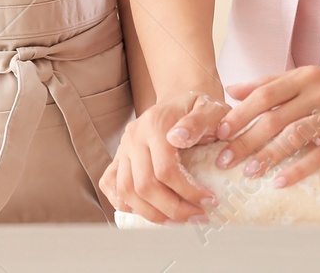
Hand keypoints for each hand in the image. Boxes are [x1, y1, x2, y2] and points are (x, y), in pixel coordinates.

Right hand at [98, 90, 230, 223]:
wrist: (181, 98)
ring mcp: (123, 148)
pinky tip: (151, 211)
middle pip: (144, 186)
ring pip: (127, 192)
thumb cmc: (199, 107)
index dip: (188, 192)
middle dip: (173, 209)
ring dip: (153, 214)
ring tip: (179, 220)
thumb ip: (198, 121)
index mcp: (155, 124)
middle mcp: (134, 137)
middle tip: (198, 217)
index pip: (165, 170)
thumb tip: (178, 138)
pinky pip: (111, 186)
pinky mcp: (118, 157)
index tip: (209, 201)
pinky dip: (126, 205)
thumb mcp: (209, 108)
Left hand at [208, 60, 319, 188]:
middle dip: (244, 140)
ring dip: (267, 156)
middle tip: (222, 160)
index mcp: (305, 77)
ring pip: (294, 137)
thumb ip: (272, 83)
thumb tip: (234, 90)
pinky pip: (319, 156)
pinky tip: (280, 182)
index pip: (264, 94)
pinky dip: (297, 170)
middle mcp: (317, 94)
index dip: (239, 114)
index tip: (217, 131)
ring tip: (247, 173)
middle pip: (274, 118)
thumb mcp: (311, 77)